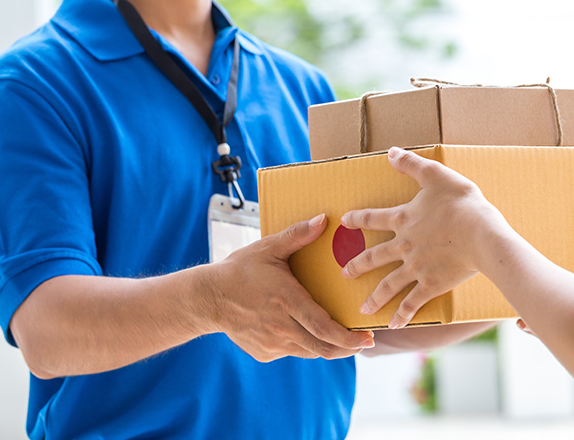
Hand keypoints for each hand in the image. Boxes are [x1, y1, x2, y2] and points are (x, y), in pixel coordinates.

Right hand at [203, 214, 374, 361]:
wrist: (207, 298)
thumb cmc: (239, 270)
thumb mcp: (268, 248)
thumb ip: (297, 235)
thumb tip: (324, 219)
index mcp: (287, 302)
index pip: (324, 328)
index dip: (348, 338)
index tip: (367, 339)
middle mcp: (281, 327)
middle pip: (323, 348)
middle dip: (347, 348)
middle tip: (364, 342)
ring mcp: (272, 343)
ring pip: (310, 352)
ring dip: (328, 347)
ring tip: (342, 337)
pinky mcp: (264, 353)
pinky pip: (292, 351)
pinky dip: (304, 344)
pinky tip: (306, 331)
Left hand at [340, 147, 511, 328]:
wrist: (481, 235)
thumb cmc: (462, 203)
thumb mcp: (436, 175)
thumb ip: (412, 164)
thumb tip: (390, 152)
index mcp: (403, 219)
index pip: (372, 218)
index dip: (357, 219)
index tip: (344, 222)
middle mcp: (403, 245)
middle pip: (374, 257)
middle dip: (358, 266)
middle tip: (345, 274)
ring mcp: (416, 268)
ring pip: (388, 284)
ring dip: (374, 297)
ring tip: (363, 309)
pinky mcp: (431, 285)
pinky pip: (412, 303)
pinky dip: (403, 315)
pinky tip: (393, 325)